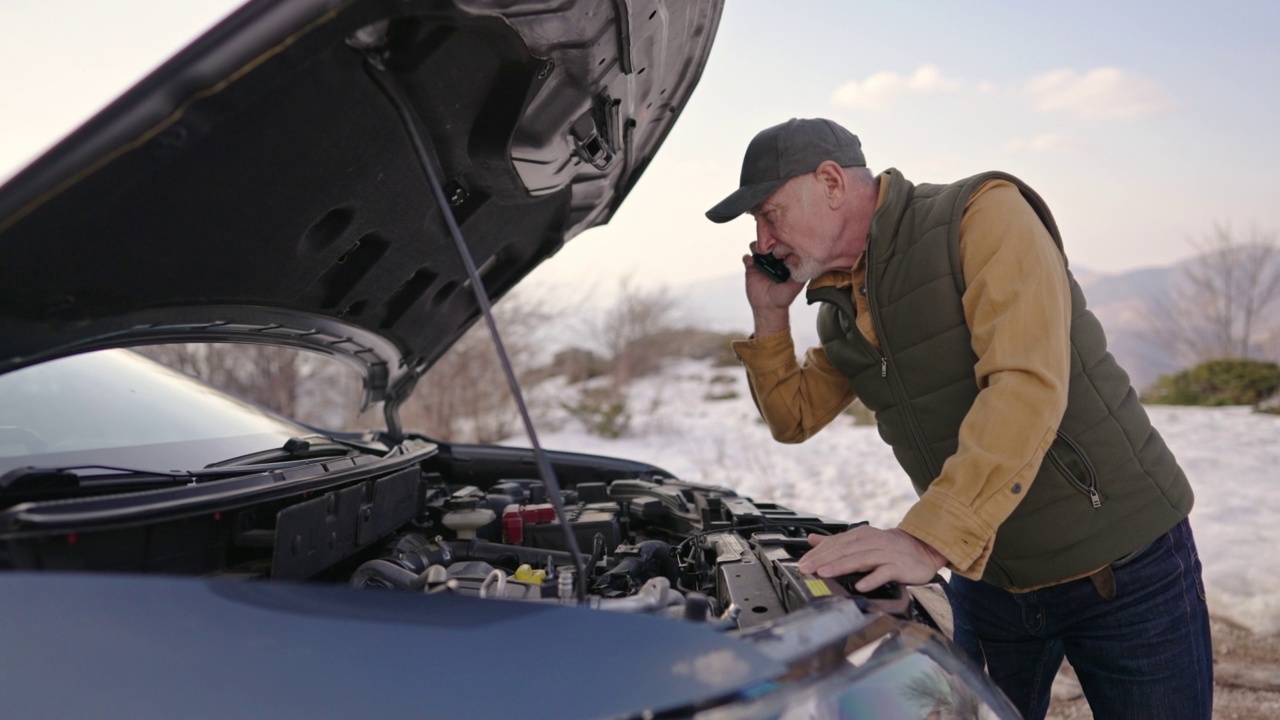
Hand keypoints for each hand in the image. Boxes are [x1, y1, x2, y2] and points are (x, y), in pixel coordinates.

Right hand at [743, 242, 803, 335]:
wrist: (768, 307)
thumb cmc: (783, 298)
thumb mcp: (795, 287)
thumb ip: (800, 276)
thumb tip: (803, 263)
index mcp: (784, 262)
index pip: (782, 246)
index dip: (780, 241)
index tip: (780, 241)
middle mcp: (773, 260)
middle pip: (768, 244)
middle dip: (767, 240)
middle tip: (768, 244)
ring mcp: (761, 263)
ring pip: (757, 248)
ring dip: (756, 246)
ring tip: (758, 251)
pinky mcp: (751, 268)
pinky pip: (747, 258)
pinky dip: (747, 257)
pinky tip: (750, 262)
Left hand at [797, 526, 946, 592]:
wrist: (923, 549)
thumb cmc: (889, 548)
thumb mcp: (862, 540)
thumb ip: (837, 541)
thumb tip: (813, 539)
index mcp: (862, 535)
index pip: (836, 542)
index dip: (818, 552)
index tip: (803, 562)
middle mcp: (873, 542)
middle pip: (845, 549)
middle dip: (823, 559)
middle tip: (807, 569)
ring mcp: (886, 554)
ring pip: (861, 559)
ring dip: (841, 566)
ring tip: (825, 573)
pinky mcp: (899, 567)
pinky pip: (884, 572)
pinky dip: (872, 578)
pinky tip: (860, 586)